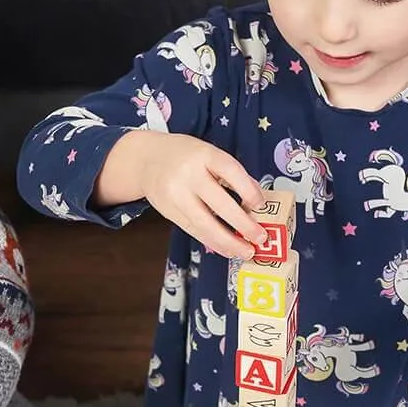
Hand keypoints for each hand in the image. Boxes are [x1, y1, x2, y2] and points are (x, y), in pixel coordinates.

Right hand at [136, 132, 267, 258]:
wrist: (146, 161)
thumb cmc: (185, 156)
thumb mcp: (209, 154)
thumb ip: (230, 172)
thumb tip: (256, 198)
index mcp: (204, 155)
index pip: (230, 171)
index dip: (248, 189)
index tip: (261, 205)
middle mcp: (188, 177)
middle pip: (218, 204)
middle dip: (242, 224)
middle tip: (261, 238)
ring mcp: (177, 197)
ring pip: (205, 224)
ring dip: (228, 242)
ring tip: (246, 252)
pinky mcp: (170, 214)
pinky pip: (195, 231)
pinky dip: (213, 242)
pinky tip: (227, 249)